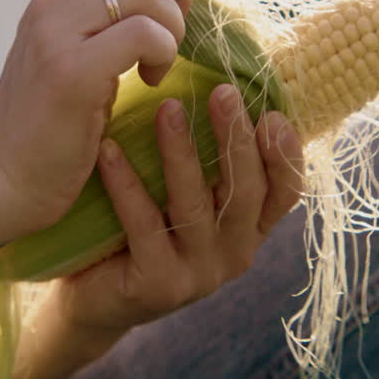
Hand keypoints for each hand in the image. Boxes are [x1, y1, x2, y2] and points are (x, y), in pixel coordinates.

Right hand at [0, 0, 195, 242]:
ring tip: (157, 63)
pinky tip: (149, 79)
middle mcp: (52, 0)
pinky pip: (143, 33)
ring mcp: (57, 32)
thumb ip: (104, 16)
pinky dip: (163, 53)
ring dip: (171, 27)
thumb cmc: (50, 124)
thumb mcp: (74, 53)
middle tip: (174, 28)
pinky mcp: (71, 71)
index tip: (170, 6)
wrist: (2, 176)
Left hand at [49, 85, 305, 340]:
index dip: (286, 154)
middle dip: (237, 140)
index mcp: (248, 228)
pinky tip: (108, 149)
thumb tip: (221, 79)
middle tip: (222, 92)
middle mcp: (233, 253)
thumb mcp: (184, 193)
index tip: (272, 112)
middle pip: (246, 193)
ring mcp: (199, 274)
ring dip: (183, 153)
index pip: (285, 191)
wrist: (92, 298)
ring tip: (166, 108)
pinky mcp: (158, 285)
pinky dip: (127, 184)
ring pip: (196, 206)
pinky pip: (144, 226)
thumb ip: (209, 157)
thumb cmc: (141, 228)